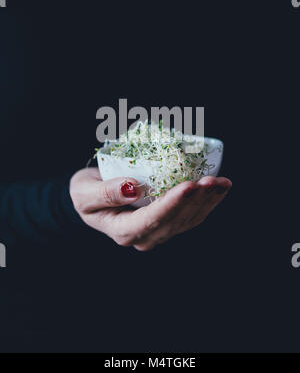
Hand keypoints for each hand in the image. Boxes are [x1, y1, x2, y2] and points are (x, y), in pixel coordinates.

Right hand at [70, 168, 231, 250]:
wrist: (92, 198)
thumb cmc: (85, 193)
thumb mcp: (84, 193)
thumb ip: (104, 193)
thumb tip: (131, 188)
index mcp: (124, 231)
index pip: (152, 219)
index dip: (172, 204)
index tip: (187, 186)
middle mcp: (145, 236)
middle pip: (176, 221)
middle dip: (196, 200)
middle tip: (211, 179)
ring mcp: (159, 231)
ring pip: (188, 220)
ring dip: (207, 201)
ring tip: (221, 182)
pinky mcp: (168, 221)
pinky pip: (191, 215)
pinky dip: (208, 201)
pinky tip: (219, 187)